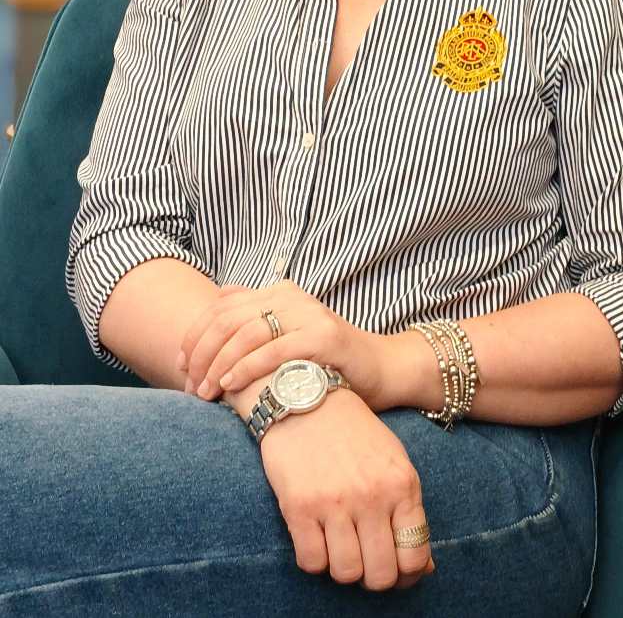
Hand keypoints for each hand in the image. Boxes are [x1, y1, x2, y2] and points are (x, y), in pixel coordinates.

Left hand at [177, 280, 396, 405]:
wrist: (380, 369)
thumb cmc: (326, 361)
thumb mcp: (288, 334)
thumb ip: (256, 319)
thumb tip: (217, 300)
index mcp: (279, 293)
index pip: (222, 306)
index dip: (194, 335)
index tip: (180, 366)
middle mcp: (292, 297)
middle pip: (229, 319)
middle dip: (201, 353)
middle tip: (189, 385)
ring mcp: (310, 315)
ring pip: (247, 333)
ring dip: (218, 364)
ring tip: (206, 391)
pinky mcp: (325, 337)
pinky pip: (275, 350)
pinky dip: (247, 367)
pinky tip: (231, 384)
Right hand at [261, 388, 434, 589]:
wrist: (307, 397)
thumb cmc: (354, 432)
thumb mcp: (393, 462)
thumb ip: (409, 512)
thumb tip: (425, 567)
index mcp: (402, 484)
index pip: (415, 556)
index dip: (406, 575)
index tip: (394, 569)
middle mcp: (372, 496)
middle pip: (381, 575)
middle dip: (374, 577)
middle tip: (365, 560)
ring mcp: (335, 502)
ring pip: (346, 574)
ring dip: (343, 568)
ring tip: (339, 545)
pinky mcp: (300, 506)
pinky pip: (311, 562)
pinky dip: (314, 558)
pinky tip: (316, 537)